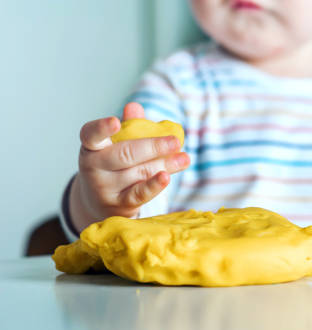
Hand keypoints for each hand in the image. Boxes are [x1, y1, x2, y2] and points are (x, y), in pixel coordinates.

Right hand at [69, 102, 189, 230]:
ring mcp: (105, 188)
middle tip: (175, 141)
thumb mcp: (115, 145)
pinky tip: (167, 176)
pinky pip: (139, 194)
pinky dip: (154, 185)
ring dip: (165, 164)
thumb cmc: (112, 165)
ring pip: (140, 172)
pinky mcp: (119, 205)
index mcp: (91, 147)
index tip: (116, 122)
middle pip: (125, 154)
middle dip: (153, 146)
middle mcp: (94, 168)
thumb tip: (134, 107)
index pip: (91, 135)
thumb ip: (128, 127)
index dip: (102, 128)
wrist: (100, 203)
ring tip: (184, 158)